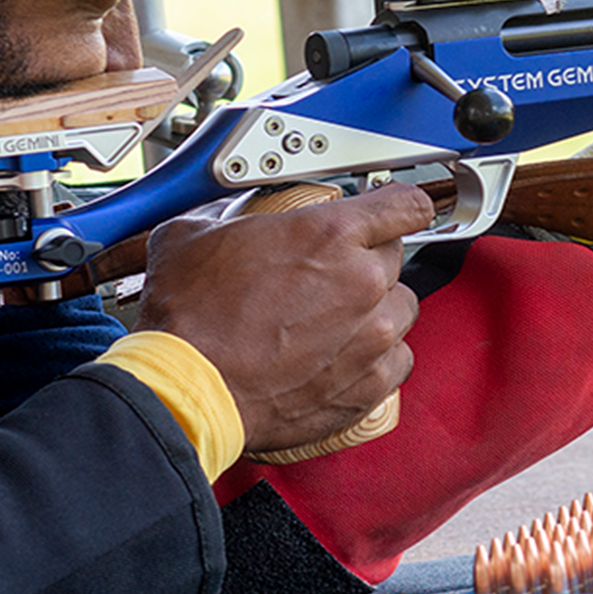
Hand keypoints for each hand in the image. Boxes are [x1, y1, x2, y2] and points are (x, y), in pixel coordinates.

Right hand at [133, 183, 432, 452]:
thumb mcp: (192, 236)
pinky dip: (375, 359)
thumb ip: (226, 216)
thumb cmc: (190, 320)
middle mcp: (362, 282)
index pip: (405, 205)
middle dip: (365, 262)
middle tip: (326, 277)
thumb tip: (224, 215)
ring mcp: (372, 336)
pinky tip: (340, 357)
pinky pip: (396, 361)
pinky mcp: (370, 384)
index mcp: (331, 234)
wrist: (188, 388)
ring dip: (375, 311)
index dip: (402, 206)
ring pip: (400, 310)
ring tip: (331, 322)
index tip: (399, 213)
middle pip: (394, 258)